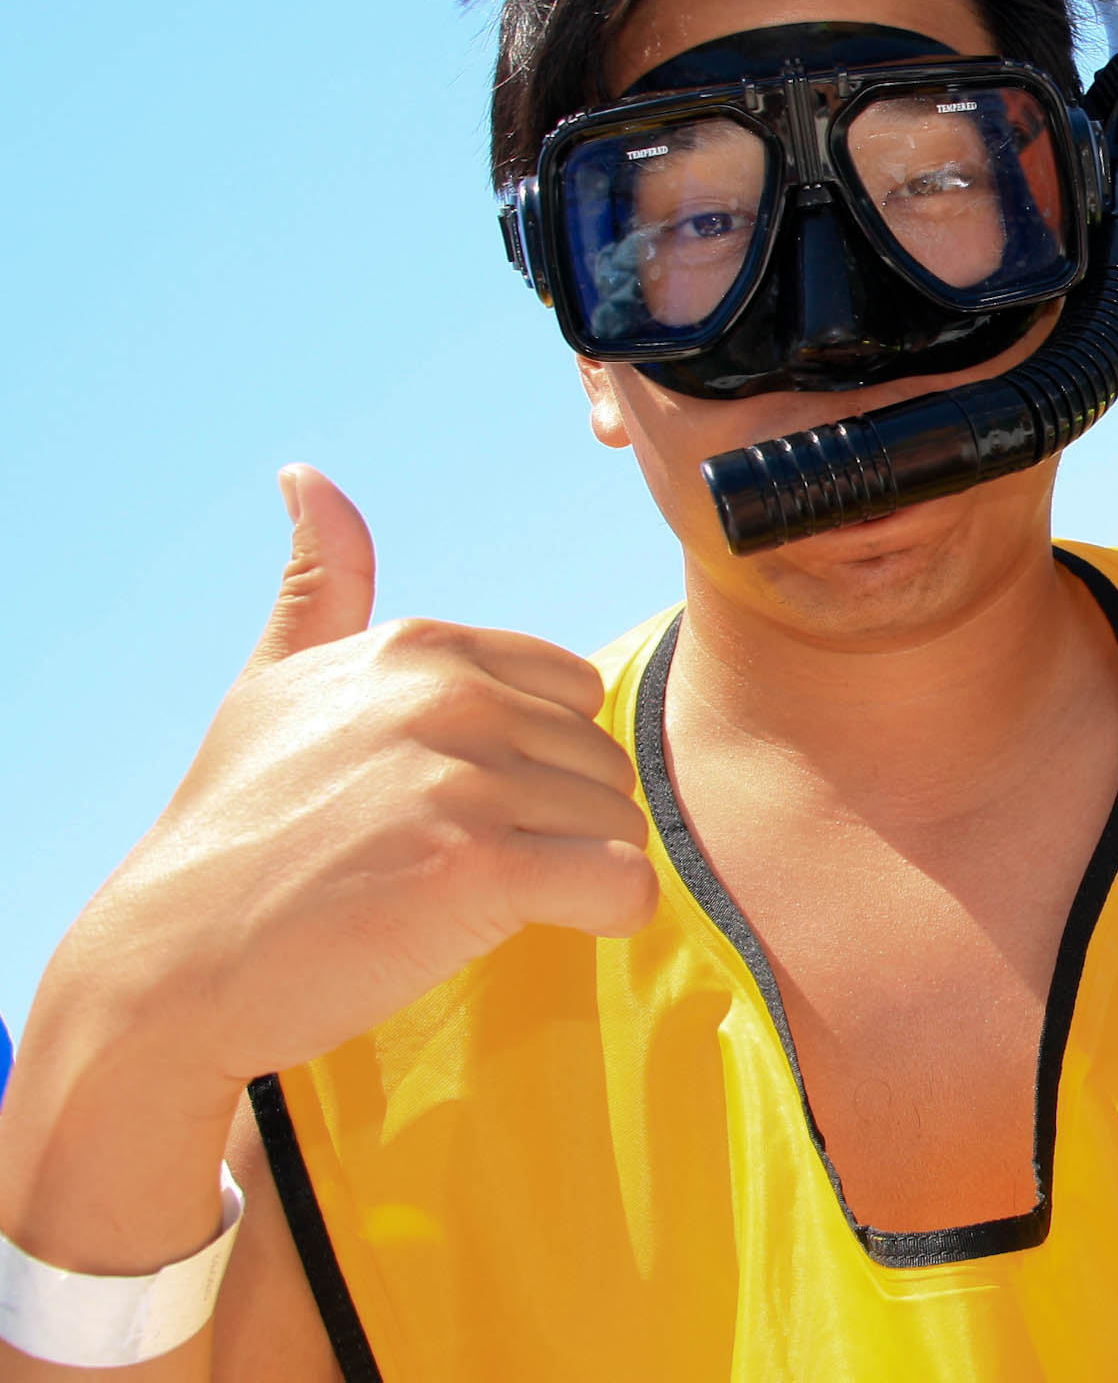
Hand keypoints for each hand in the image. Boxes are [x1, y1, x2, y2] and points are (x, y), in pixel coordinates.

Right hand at [48, 466, 658, 1103]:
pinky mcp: (478, 868)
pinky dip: (607, 916)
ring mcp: (463, 778)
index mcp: (420, 647)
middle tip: (454, 865)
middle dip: (555, 823)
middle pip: (603, 763)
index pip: (571, 692)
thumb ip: (319, 585)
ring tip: (468, 899)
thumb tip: (305, 476)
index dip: (533, 762)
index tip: (454, 805)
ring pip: (618, 825)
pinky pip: (624, 886)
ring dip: (571, 876)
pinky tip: (541, 924)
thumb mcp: (272, 685)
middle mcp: (449, 696)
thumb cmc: (233, 832)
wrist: (172, 963)